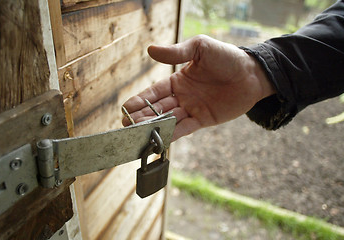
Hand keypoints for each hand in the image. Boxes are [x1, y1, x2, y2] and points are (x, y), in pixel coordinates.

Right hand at [122, 35, 274, 140]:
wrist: (252, 73)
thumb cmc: (226, 57)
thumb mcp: (200, 48)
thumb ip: (177, 52)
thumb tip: (151, 50)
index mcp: (178, 80)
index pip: (154, 92)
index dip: (139, 100)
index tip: (125, 109)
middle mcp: (182, 96)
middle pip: (157, 109)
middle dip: (141, 117)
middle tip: (126, 126)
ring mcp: (192, 109)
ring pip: (168, 120)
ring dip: (152, 128)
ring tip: (136, 135)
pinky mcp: (203, 120)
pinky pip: (185, 128)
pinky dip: (172, 134)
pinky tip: (159, 139)